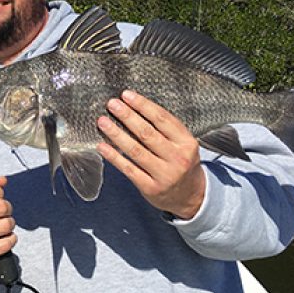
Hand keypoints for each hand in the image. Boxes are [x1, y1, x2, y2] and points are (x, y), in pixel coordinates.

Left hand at [96, 90, 205, 218]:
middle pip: (147, 133)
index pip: (163, 119)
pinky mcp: (150, 188)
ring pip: (135, 150)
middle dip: (127, 116)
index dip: (143, 105)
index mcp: (187, 143)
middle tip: (112, 104)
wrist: (191, 197)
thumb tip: (134, 107)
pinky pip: (128, 169)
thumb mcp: (183, 145)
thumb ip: (165, 129)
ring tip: (102, 122)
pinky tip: (102, 146)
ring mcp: (164, 174)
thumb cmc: (182, 163)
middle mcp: (177, 158)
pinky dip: (113, 157)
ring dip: (116, 134)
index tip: (126, 95)